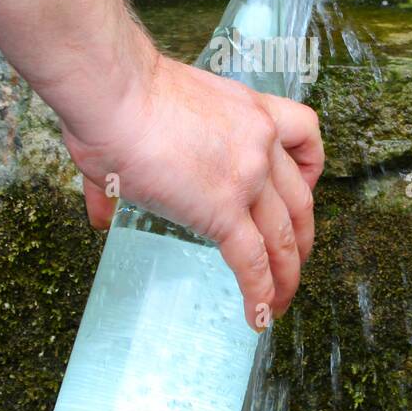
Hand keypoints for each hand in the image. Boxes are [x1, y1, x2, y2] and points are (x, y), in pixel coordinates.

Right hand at [60, 42, 324, 328]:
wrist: (116, 94)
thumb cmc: (120, 99)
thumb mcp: (148, 117)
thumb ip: (130, 169)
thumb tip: (100, 211)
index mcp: (248, 111)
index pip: (305, 135)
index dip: (311, 172)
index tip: (303, 192)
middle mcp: (260, 142)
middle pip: (300, 200)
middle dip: (301, 239)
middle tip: (293, 264)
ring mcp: (247, 177)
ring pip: (282, 237)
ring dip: (287, 276)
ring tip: (280, 303)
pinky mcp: (223, 210)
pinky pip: (252, 261)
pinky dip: (260, 293)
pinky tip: (257, 315)